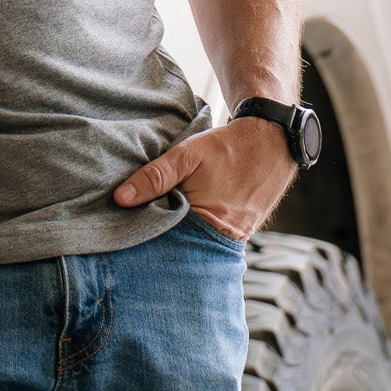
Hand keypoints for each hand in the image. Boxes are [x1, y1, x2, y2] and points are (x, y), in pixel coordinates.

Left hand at [112, 117, 295, 240]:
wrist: (270, 141)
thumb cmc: (227, 148)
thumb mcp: (186, 155)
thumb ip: (155, 177)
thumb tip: (120, 198)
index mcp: (209, 224)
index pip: (167, 246)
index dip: (145, 240)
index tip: (123, 236)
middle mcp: (224, 240)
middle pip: (181, 249)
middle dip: (159, 243)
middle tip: (133, 235)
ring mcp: (235, 239)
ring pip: (196, 244)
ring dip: (177, 236)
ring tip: (154, 227)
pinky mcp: (240, 232)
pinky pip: (211, 238)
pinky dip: (194, 231)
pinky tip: (180, 221)